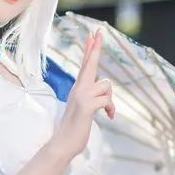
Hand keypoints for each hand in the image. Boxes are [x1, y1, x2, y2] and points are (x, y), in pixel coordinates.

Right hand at [53, 29, 113, 159]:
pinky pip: (107, 100)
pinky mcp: (86, 105)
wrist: (64, 143)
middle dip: (96, 48)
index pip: (85, 64)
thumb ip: (92, 96)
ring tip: (106, 113)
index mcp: (78, 88)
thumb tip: (104, 91)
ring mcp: (81, 95)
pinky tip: (108, 117)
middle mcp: (78, 88)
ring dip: (110, 101)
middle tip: (100, 31)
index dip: (90, 49)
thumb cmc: (76, 128)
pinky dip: (110, 109)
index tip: (93, 35)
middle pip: (90, 63)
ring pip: (106, 86)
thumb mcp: (85, 108)